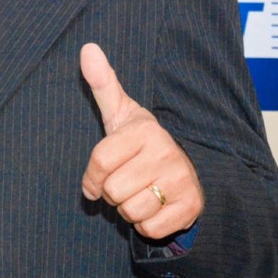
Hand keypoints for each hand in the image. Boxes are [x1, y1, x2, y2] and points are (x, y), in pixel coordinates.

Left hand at [79, 42, 202, 237]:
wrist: (187, 169)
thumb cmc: (142, 142)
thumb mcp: (121, 113)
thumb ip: (102, 83)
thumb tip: (87, 48)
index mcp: (145, 130)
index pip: (98, 164)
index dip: (92, 177)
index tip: (99, 176)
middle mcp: (166, 153)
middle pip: (112, 191)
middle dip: (114, 192)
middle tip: (129, 179)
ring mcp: (182, 181)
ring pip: (130, 212)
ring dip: (130, 209)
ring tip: (143, 191)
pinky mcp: (191, 208)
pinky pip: (149, 229)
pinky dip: (148, 225)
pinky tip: (157, 206)